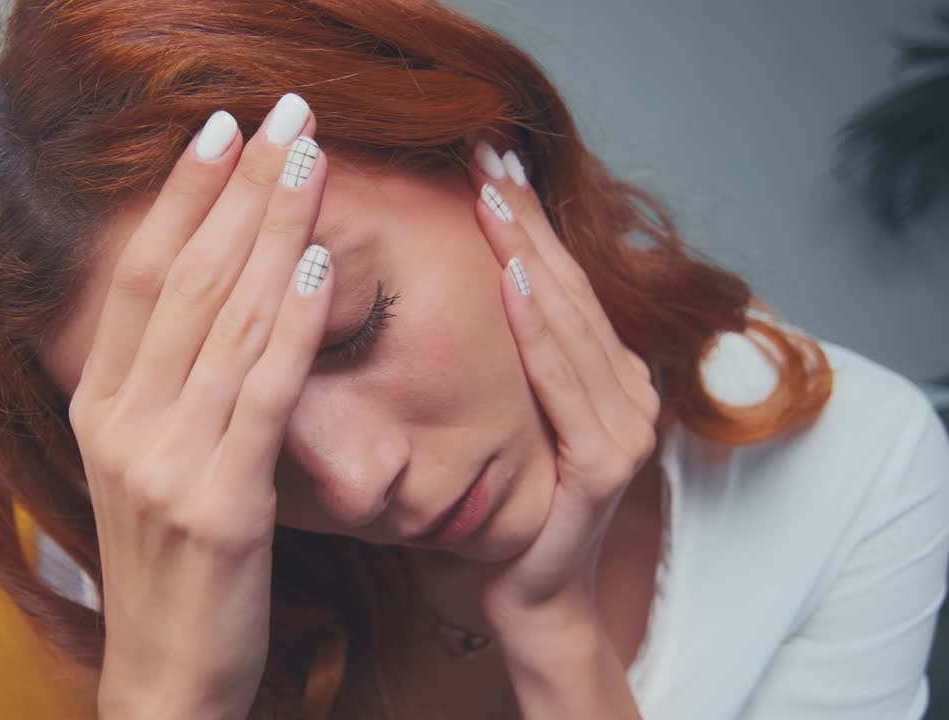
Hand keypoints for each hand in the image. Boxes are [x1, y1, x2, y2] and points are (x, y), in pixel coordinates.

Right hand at [68, 95, 331, 719]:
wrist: (168, 674)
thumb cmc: (173, 566)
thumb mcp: (150, 464)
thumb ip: (169, 386)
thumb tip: (219, 298)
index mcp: (100, 406)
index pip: (140, 277)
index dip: (181, 198)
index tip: (219, 133)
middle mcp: (121, 423)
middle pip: (182, 280)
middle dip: (237, 190)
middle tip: (280, 118)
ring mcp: (164, 462)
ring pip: (224, 321)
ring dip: (272, 231)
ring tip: (308, 161)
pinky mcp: (218, 503)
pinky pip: (262, 394)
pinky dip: (289, 324)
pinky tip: (314, 266)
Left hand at [464, 142, 660, 643]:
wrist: (526, 597)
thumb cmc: (507, 506)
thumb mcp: (507, 417)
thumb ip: (512, 359)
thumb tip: (466, 281)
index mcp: (606, 375)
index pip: (563, 282)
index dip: (530, 220)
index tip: (492, 162)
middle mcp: (627, 390)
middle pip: (567, 287)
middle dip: (526, 217)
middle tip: (488, 153)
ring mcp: (625, 426)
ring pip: (567, 321)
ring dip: (529, 252)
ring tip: (493, 195)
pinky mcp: (607, 463)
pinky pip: (565, 384)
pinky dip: (539, 329)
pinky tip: (511, 279)